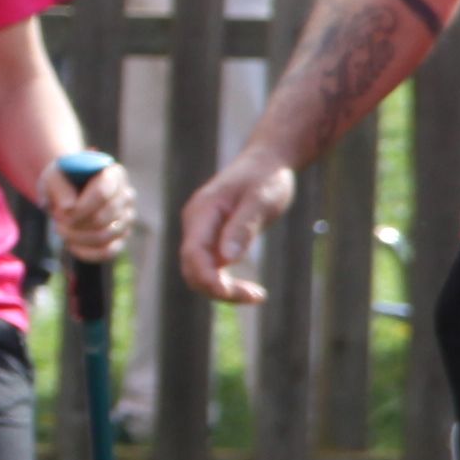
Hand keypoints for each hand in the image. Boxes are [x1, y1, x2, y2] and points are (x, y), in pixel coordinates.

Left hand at [47, 153, 137, 264]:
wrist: (67, 190)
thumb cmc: (62, 180)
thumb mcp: (54, 177)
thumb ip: (60, 188)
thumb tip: (69, 208)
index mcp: (113, 174)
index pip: (103, 193)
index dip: (81, 207)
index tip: (62, 212)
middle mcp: (126, 196)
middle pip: (103, 218)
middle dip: (75, 223)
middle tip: (57, 220)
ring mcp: (127, 218)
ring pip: (105, 236)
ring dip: (77, 237)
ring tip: (60, 229)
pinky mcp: (121, 237)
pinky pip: (109, 252)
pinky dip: (87, 252)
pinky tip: (71, 245)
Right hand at [178, 150, 291, 304]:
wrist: (266, 162)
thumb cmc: (266, 178)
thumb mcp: (261, 201)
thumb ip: (243, 227)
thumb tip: (227, 258)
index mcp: (202, 212)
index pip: (193, 253)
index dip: (208, 278)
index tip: (233, 293)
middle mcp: (195, 224)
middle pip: (193, 268)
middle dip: (219, 289)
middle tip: (256, 296)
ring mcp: (201, 232)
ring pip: (200, 272)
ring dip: (224, 290)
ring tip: (257, 296)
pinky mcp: (212, 239)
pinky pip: (211, 268)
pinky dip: (227, 283)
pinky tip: (251, 290)